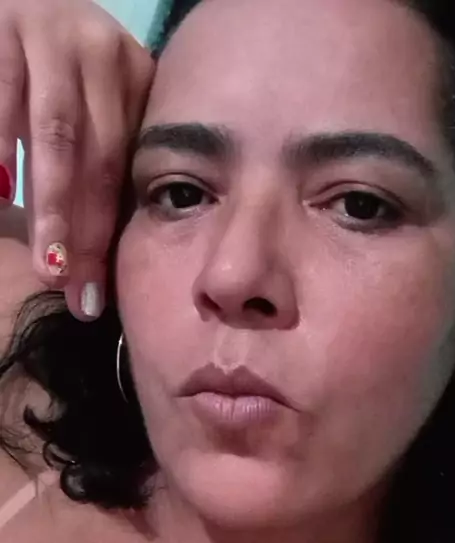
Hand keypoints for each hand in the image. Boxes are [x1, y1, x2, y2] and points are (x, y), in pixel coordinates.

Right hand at [0, 0, 153, 318]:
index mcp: (133, 78)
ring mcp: (52, 33)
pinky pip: (4, 99)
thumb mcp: (83, 107)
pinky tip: (2, 193)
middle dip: (86, 233)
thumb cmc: (46, 69)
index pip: (125, 169)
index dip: (109, 236)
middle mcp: (103, 52)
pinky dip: (1, 150)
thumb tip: (90, 264)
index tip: (95, 295)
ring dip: (51, 206)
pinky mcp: (3, 24)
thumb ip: (91, 168)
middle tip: (72, 289)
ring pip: (56, 135)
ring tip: (47, 262)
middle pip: (100, 158)